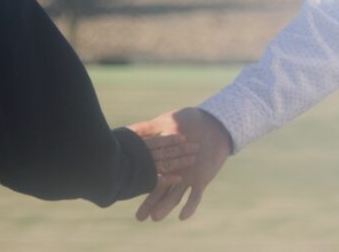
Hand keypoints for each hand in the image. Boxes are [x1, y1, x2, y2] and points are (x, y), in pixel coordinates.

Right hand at [129, 107, 231, 221]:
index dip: (137, 184)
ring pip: (174, 197)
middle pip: (159, 192)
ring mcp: (186, 179)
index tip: (124, 193)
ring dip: (165, 208)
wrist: (214, 123)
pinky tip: (182, 216)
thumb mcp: (166, 122)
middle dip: (149, 204)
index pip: (147, 176)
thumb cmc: (189, 120)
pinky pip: (195, 197)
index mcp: (163, 161)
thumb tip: (127, 129)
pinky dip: (190, 207)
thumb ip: (149, 128)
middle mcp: (173, 173)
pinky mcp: (201, 181)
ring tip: (155, 219)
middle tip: (138, 218)